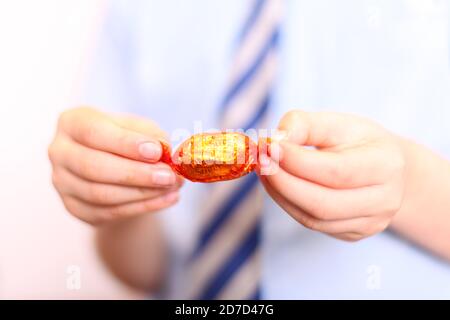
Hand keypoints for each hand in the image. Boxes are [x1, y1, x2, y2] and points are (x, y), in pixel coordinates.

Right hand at [48, 107, 182, 224]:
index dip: (125, 143)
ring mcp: (63, 183)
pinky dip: (142, 207)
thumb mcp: (140, 128)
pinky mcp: (75, 208)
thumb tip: (167, 154)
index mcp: (72, 123)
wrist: (115, 165)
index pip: (93, 132)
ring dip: (142, 193)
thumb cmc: (126, 140)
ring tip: (173, 187)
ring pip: (101, 194)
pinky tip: (167, 199)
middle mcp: (60, 152)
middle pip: (93, 167)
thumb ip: (152, 137)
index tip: (156, 152)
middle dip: (136, 174)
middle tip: (169, 176)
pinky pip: (108, 212)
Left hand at [259, 110, 406, 240]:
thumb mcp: (336, 122)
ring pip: (314, 219)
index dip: (297, 161)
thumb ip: (305, 125)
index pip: (336, 171)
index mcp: (386, 166)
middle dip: (284, 183)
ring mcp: (370, 223)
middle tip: (260, 162)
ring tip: (265, 171)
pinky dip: (288, 205)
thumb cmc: (358, 141)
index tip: (269, 145)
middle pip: (323, 203)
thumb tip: (274, 141)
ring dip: (281, 195)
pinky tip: (277, 185)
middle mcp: (384, 201)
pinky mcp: (353, 234)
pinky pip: (312, 224)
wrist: (385, 168)